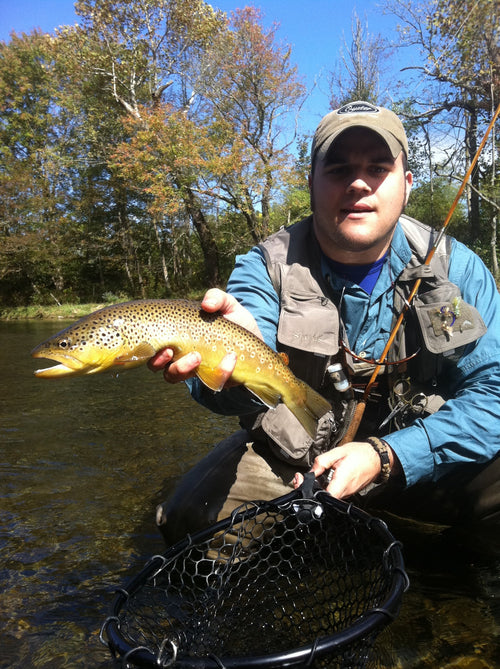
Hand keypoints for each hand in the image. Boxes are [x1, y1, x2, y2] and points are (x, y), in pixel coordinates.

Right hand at [147, 288, 261, 384]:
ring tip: (198, 356)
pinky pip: (211, 381)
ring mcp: (196, 369)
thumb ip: (217, 297)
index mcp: (178, 336)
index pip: (153, 345)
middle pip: (158, 366)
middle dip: (159, 361)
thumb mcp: (228, 305)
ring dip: (182, 368)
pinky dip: (220, 371)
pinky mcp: (214, 379)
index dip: (149, 348)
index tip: (161, 344)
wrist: (258, 340)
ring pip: (174, 377)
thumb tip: (206, 304)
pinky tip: (231, 358)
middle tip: (171, 351)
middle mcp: (181, 355)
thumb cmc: (235, 322)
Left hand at [293, 441, 398, 498]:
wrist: (377, 458)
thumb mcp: (338, 452)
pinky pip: (334, 493)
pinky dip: (325, 487)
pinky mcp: (348, 492)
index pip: (323, 498)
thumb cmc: (360, 453)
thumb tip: (310, 472)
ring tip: (310, 476)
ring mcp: (347, 493)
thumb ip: (322, 461)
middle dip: (309, 489)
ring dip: (316, 488)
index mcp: (342, 482)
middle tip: (300, 478)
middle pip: (322, 498)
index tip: (301, 482)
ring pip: (327, 496)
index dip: (309, 493)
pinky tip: (321, 478)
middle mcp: (345, 492)